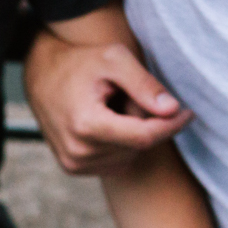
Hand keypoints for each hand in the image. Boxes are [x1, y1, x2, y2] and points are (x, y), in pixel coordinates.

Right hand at [24, 30, 191, 175]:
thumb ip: (144, 84)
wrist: (40, 75)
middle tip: (128, 95)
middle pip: (138, 146)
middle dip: (144, 123)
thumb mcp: (114, 59)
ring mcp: (74, 164)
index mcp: (87, 125)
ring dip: (131, 135)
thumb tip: (173, 109)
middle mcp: (78, 152)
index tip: (188, 112)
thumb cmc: (79, 62)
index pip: (144, 136)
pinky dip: (120, 145)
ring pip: (129, 157)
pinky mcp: (73, 168)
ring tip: (112, 108)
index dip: (171, 125)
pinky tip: (105, 123)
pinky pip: (115, 163)